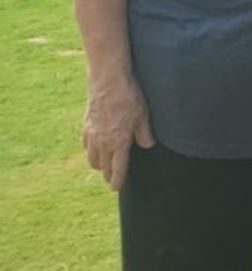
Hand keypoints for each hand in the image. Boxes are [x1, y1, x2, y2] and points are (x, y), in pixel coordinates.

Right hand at [83, 75, 154, 190]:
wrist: (108, 82)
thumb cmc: (129, 98)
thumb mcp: (143, 116)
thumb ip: (145, 134)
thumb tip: (147, 146)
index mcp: (118, 143)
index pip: (117, 169)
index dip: (118, 181)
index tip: (117, 188)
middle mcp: (102, 143)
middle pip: (103, 167)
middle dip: (108, 175)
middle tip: (114, 179)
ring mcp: (91, 135)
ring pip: (92, 159)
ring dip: (99, 164)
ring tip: (106, 166)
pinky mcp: (85, 126)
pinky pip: (85, 146)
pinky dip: (90, 151)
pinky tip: (96, 149)